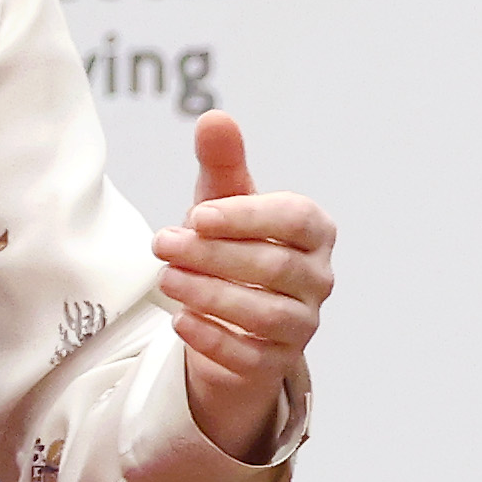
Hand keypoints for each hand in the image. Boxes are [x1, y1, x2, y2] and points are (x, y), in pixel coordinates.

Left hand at [152, 109, 333, 462]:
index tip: (197, 215)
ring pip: (265, 313)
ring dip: (211, 295)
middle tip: (163, 243)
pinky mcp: (277, 364)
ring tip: (167, 279)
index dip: (248, 217)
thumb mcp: (222, 203)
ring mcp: (303, 324)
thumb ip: (222, 162)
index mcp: (314, 232)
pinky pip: (251, 356)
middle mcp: (318, 279)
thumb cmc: (232, 247)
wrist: (230, 317)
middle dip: (214, 255)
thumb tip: (216, 117)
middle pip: (275, 266)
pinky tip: (180, 322)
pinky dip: (214, 340)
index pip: (295, 219)